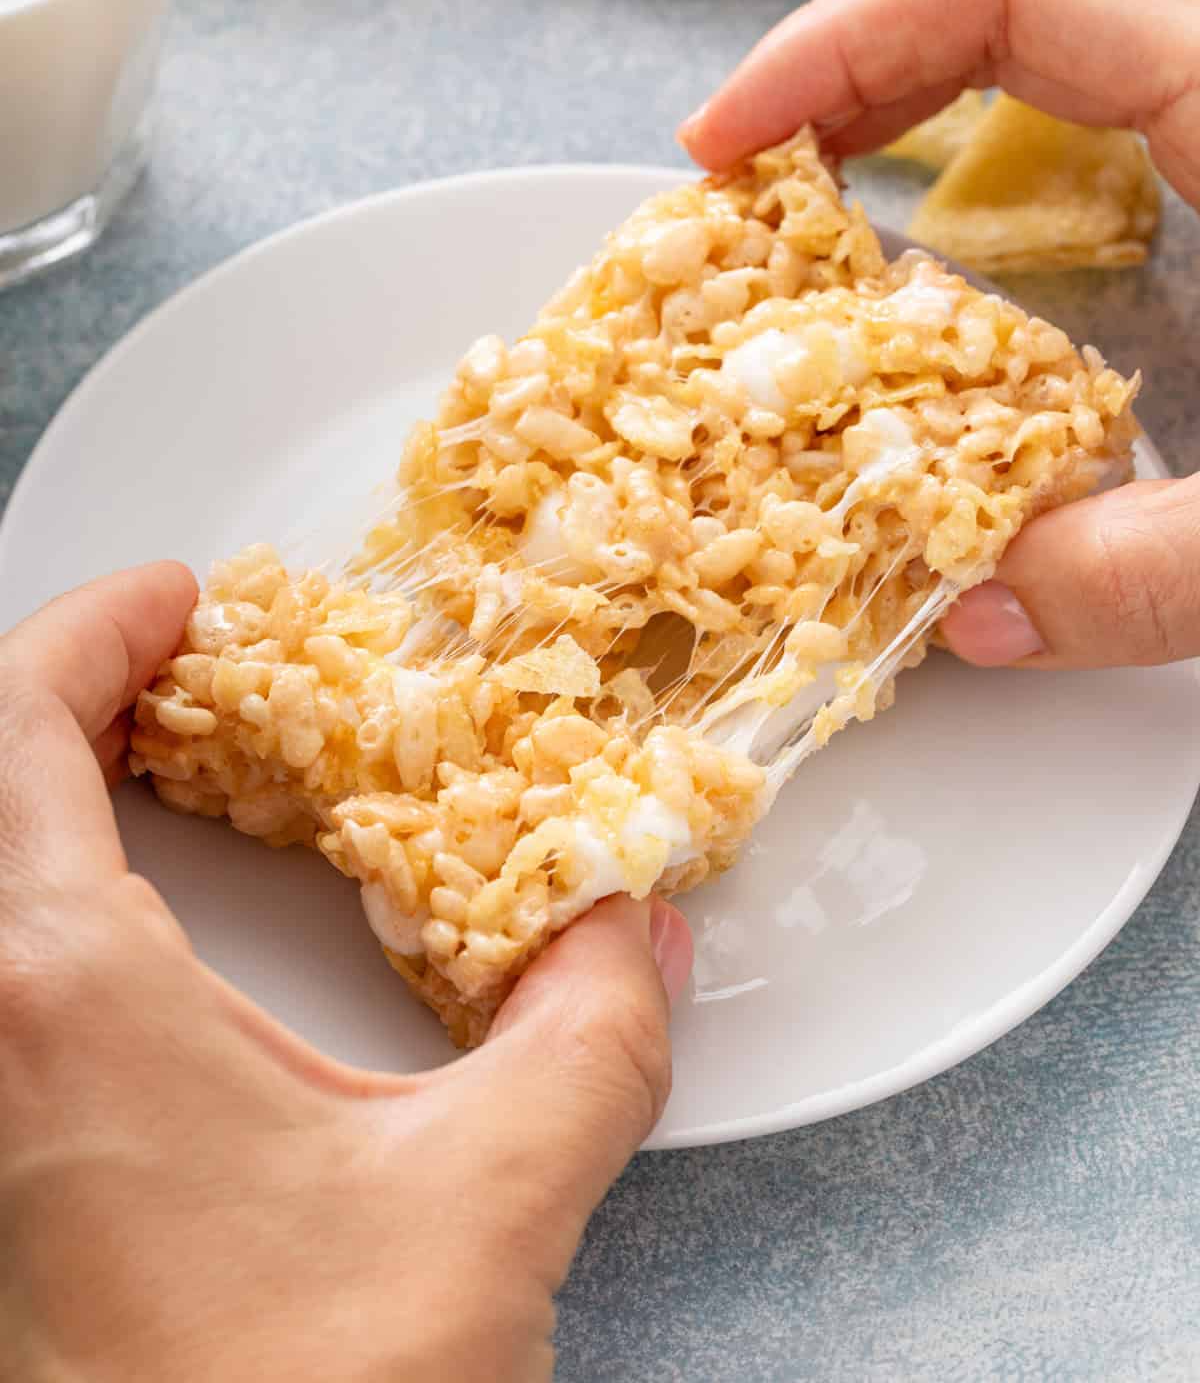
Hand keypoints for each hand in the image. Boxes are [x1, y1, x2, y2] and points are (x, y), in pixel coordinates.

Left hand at [0, 566, 691, 1382]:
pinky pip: (5, 975)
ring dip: (51, 799)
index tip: (177, 595)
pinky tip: (165, 940)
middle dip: (70, 698)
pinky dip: (55, 899)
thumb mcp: (486, 1197)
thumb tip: (634, 931)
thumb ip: (589, 1033)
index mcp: (57, 997)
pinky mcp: (5, 1181)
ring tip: (179, 771)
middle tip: (186, 670)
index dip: (89, 629)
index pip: (12, 729)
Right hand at [679, 0, 1199, 670]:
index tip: (724, 148)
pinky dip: (1049, 97)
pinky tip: (1011, 208)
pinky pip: (1148, 52)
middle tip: (770, 156)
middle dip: (875, 43)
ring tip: (855, 163)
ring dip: (960, 58)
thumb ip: (1148, 579)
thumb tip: (979, 618)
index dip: (839, 40)